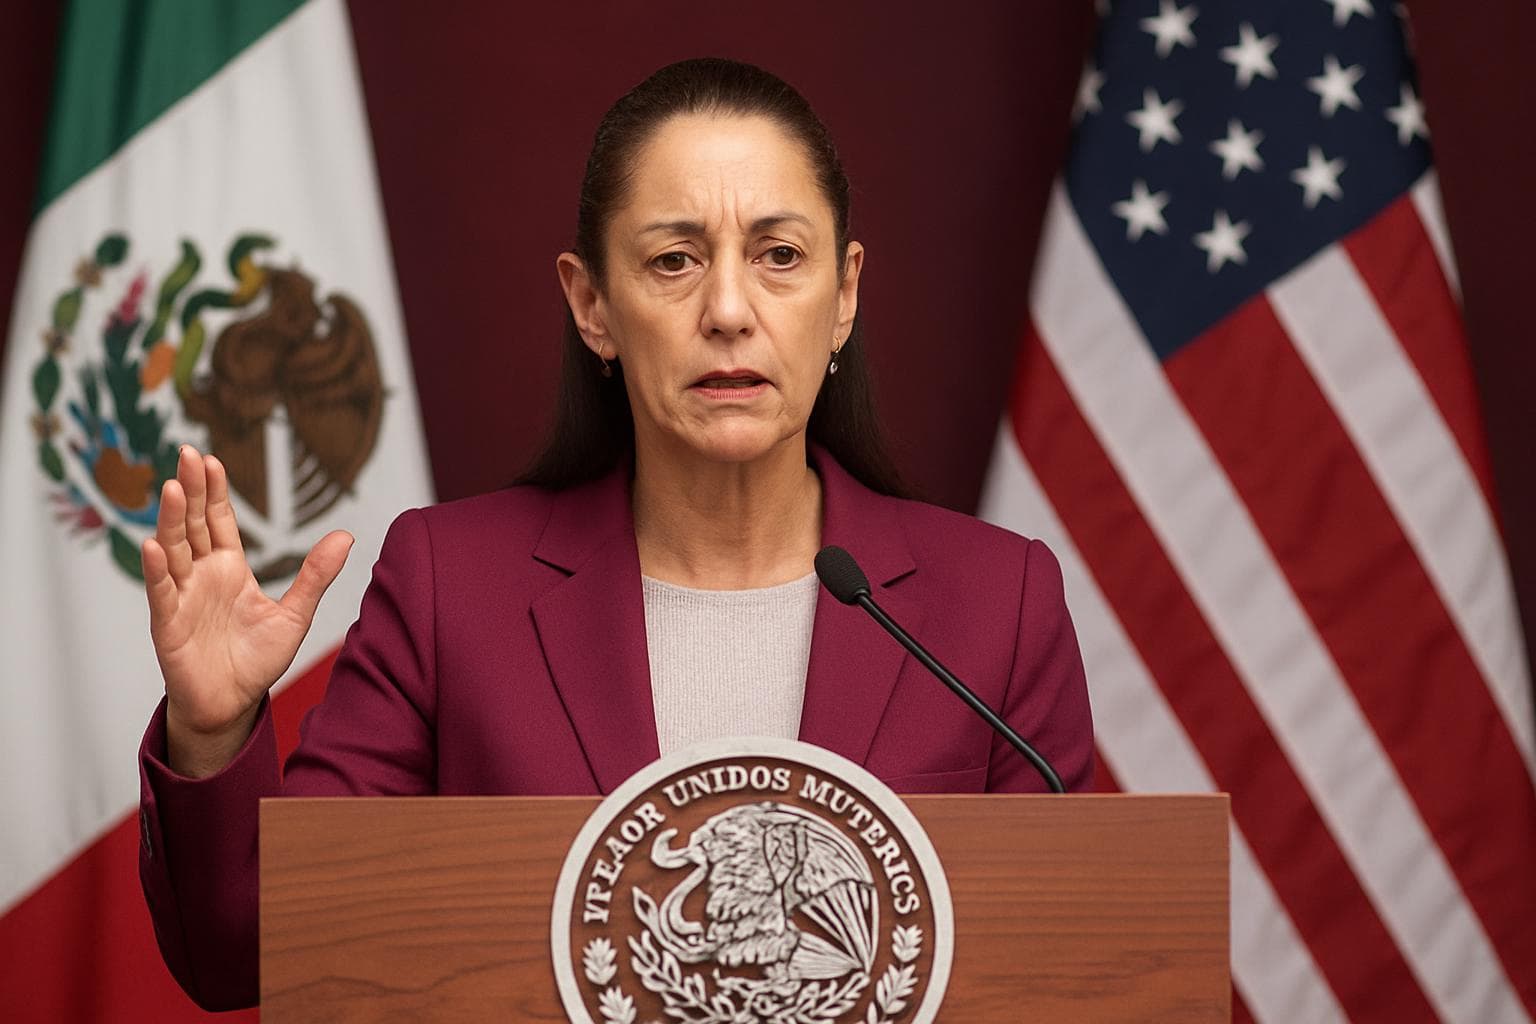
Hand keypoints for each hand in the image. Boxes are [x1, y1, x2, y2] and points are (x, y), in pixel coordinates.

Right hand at [143, 447, 352, 777]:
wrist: (233, 704)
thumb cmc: (257, 659)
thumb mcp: (295, 613)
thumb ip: (315, 575)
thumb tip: (346, 536)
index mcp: (230, 568)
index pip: (219, 521)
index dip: (213, 492)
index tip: (210, 459)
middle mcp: (202, 576)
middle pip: (193, 525)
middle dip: (190, 491)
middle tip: (186, 454)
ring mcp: (183, 597)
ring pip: (174, 550)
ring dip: (170, 520)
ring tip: (170, 487)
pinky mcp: (169, 624)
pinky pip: (161, 592)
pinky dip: (157, 569)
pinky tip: (154, 545)